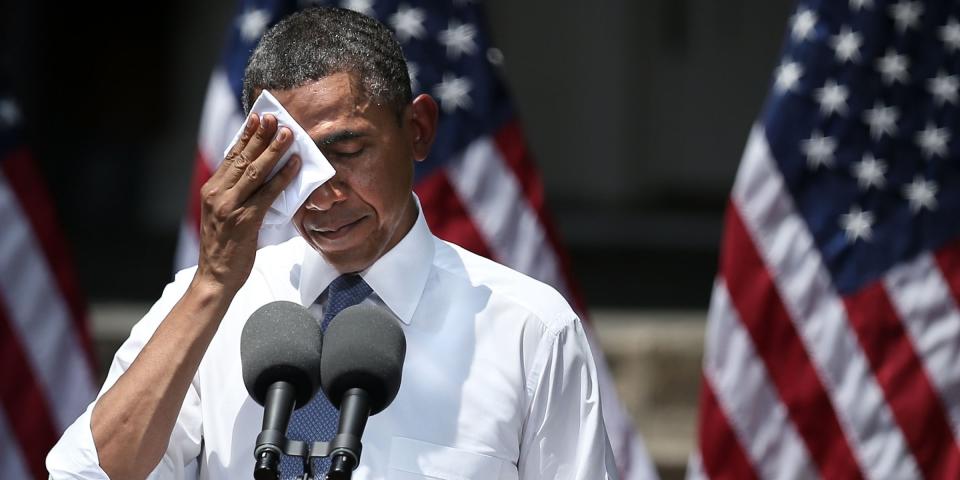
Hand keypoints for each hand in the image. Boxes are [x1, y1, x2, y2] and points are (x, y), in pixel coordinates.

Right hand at [195, 113, 299, 293]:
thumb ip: (236, 194)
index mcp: (211, 190)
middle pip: (242, 158)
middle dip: (260, 136)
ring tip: (288, 135)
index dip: (245, 136)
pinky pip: (268, 194)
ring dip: (273, 150)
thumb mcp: (223, 214)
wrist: (215, 276)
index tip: (256, 118)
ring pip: (255, 172)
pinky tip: (295, 165)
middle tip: (274, 118)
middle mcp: (217, 194)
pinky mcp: (245, 220)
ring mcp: (230, 207)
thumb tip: (259, 175)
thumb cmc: (224, 246)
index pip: (230, 156)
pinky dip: (283, 177)